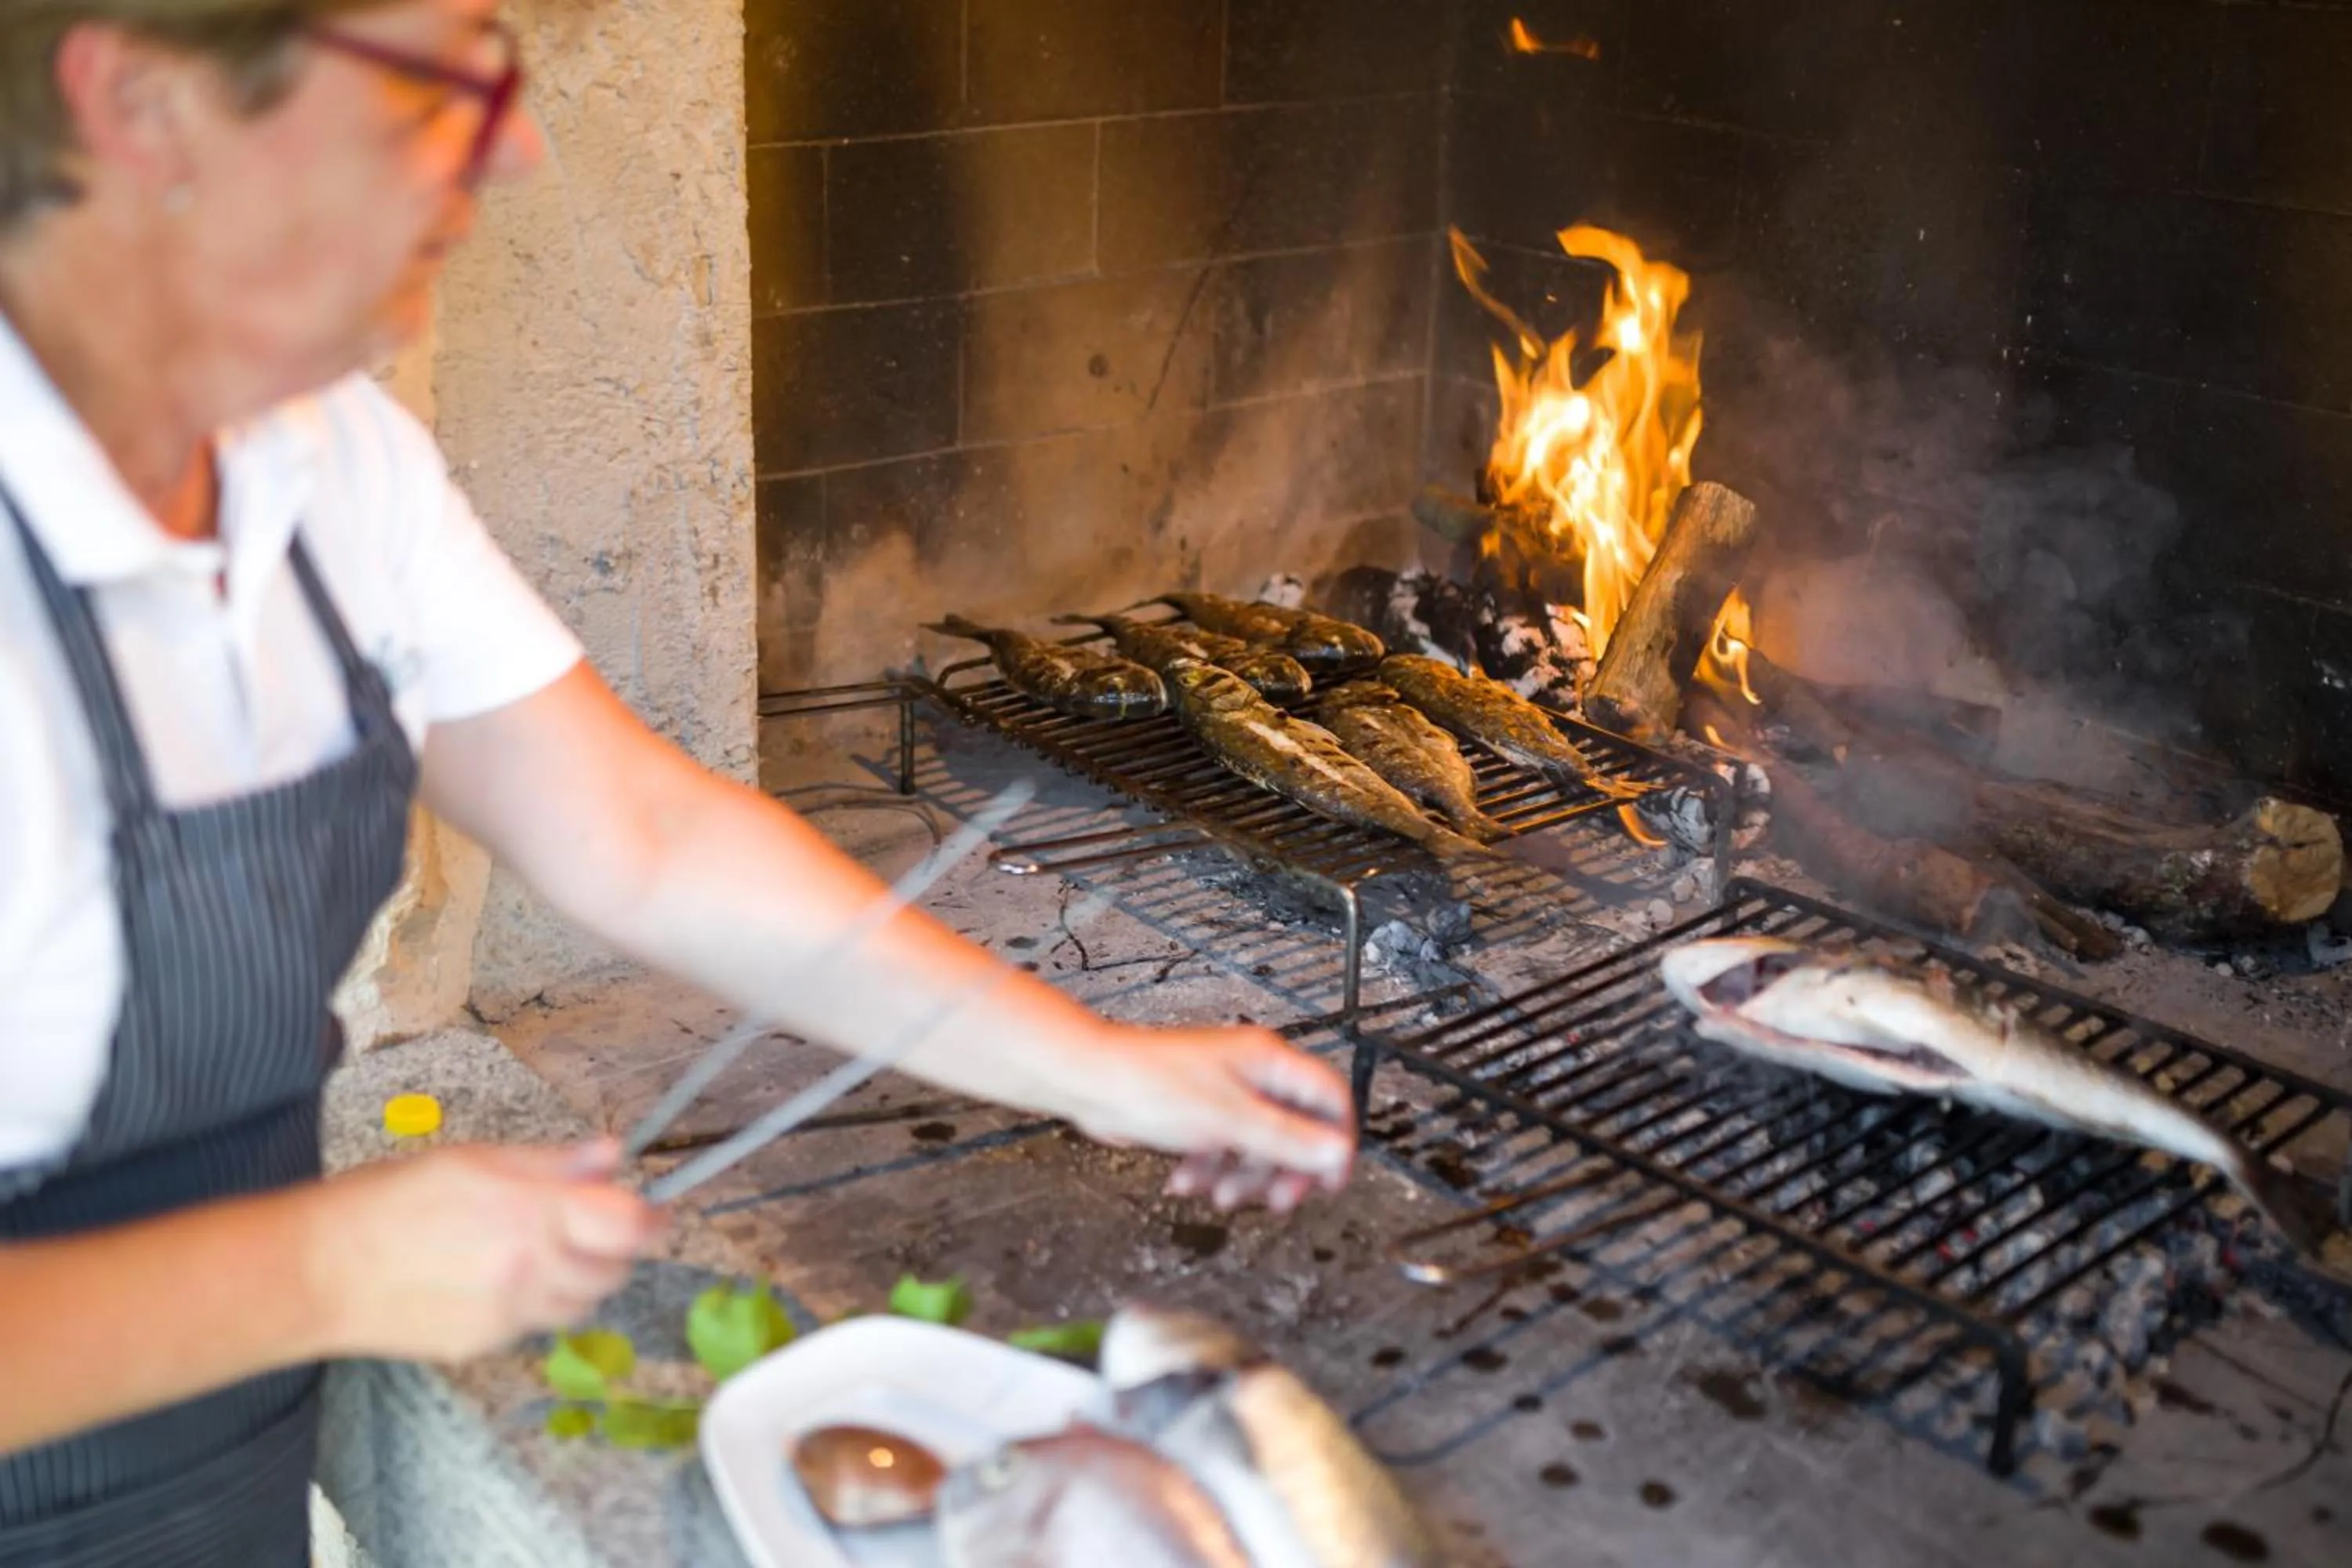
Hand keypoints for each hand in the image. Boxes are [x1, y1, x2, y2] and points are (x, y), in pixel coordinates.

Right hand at [303, 1138, 661, 1362]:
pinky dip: (538, 1301)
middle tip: (600, 1224)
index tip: (659, 1209)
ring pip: (582, 1303)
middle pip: (614, 1269)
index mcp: (530, 1213)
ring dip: (583, 1277)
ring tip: (551, 1250)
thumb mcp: (473, 1159)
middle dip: (617, 1247)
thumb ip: (551, 1162)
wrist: (316, 1271)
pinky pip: (536, 1324)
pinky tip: (504, 1277)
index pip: (627, 1224)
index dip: (652, 1216)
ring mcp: (508, 1314)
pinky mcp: (485, 1344)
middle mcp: (529, 1269)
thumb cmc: (385, 1203)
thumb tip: (609, 1153)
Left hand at [1058, 1023, 1356, 1212]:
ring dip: (1241, 1176)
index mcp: (1269, 1063)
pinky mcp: (1198, 1111)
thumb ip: (1289, 1139)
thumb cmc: (1151, 1087)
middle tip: (1275, 1201)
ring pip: (1256, 1143)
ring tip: (1219, 1196)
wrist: (1091, 1083)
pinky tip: (1188, 1183)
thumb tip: (1337, 1153)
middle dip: (1283, 1169)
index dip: (1336, 1141)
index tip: (1329, 1181)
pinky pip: (1222, 1147)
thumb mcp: (1231, 1122)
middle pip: (1295, 1128)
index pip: (1329, 1098)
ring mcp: (1224, 1092)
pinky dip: (1210, 1169)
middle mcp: (1251, 1073)